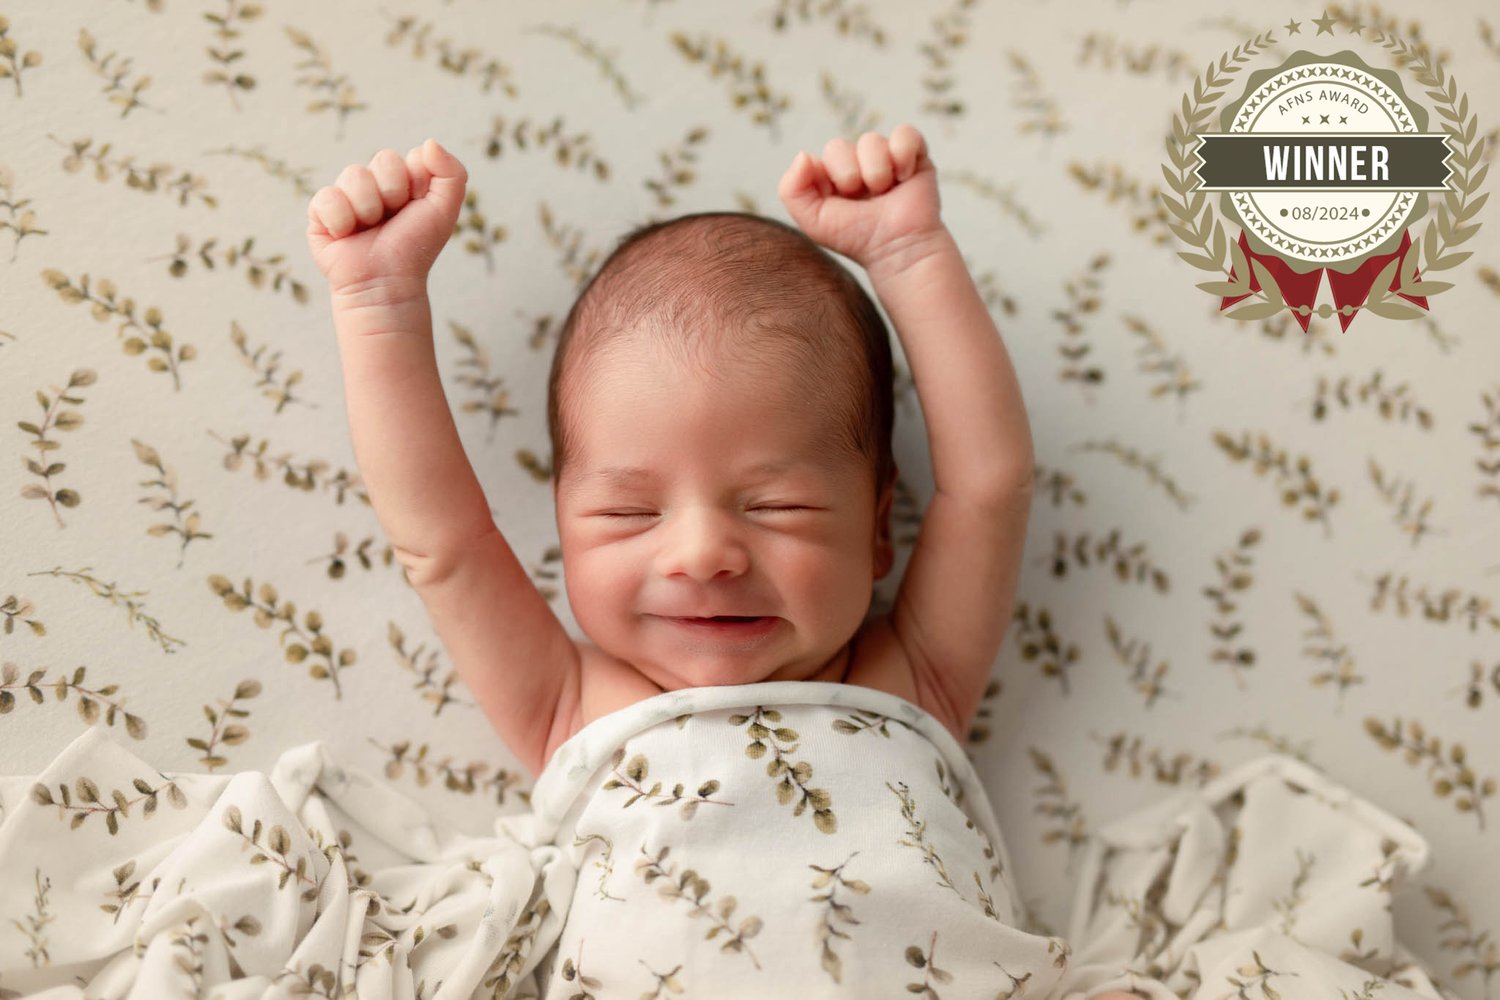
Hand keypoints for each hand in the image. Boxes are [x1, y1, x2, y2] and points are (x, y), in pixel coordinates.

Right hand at [306, 138, 467, 302]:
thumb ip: (452, 173)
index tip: (416, 206)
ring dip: (369, 208)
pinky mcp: (320, 212)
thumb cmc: (415, 249)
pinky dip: (342, 221)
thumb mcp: (445, 210)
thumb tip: (429, 142)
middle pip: (383, 160)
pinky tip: (347, 236)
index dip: (415, 182)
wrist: (385, 284)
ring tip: (370, 230)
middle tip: (393, 220)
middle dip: (394, 193)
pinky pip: (328, 197)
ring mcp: (346, 196)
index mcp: (402, 181)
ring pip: (355, 174)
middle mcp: (373, 185)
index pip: (407, 156)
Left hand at [777, 124, 942, 271]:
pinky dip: (902, 155)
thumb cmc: (857, 237)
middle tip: (863, 198)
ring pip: (870, 140)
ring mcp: (885, 156)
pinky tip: (904, 178)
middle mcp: (856, 162)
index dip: (829, 176)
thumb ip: (791, 190)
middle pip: (838, 146)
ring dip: (876, 172)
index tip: (840, 199)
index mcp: (831, 175)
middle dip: (848, 176)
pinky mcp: (915, 154)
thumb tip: (803, 154)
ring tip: (884, 193)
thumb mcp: (813, 220)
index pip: (816, 157)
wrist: (897, 248)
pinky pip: (905, 133)